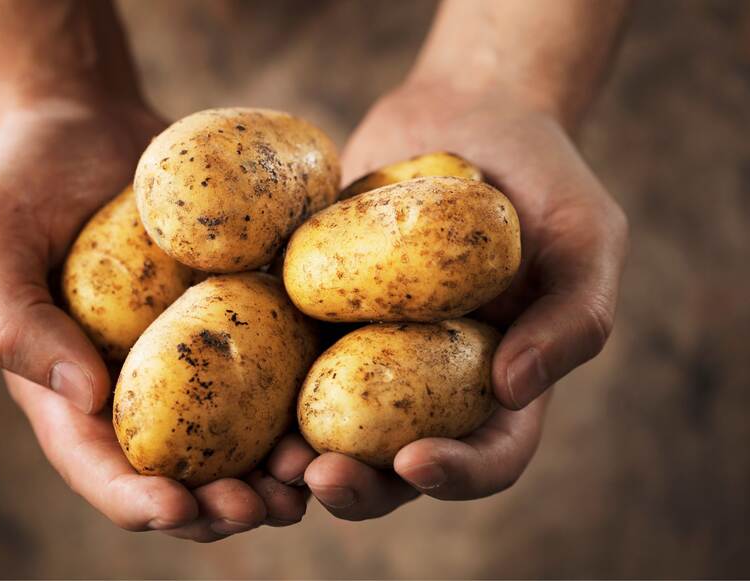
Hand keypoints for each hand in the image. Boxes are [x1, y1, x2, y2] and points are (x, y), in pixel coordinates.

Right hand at [0, 99, 310, 539]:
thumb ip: (17, 321)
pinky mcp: (240, 316)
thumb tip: (82, 398)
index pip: (100, 465)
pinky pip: (275, 366)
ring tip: (311, 478)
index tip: (174, 508)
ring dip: (276, 471)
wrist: (94, 125)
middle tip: (263, 509)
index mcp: (72, 388)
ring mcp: (196, 355)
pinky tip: (336, 407)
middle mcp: (141, 385)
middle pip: (182, 470)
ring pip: (240, 436)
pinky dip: (305, 397)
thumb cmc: (28, 179)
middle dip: (220, 505)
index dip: (135, 500)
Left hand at [300, 81, 627, 518]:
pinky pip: (286, 352)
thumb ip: (573, 316)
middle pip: (395, 463)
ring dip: (299, 455)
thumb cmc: (541, 177)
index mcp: (499, 380)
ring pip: (331, 425)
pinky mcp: (320, 309)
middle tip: (319, 478)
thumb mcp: (587, 238)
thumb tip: (513, 389)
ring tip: (270, 458)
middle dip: (360, 486)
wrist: (466, 114)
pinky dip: (260, 379)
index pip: (488, 454)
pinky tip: (234, 378)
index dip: (457, 475)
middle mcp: (430, 379)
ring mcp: (368, 348)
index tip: (416, 462)